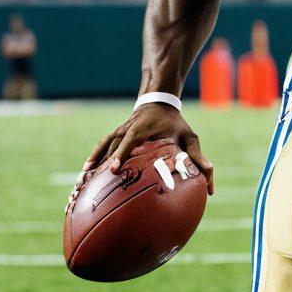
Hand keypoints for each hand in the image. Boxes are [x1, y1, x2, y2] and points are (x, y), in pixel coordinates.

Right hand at [82, 103, 213, 194]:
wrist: (158, 101)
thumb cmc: (176, 125)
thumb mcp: (189, 138)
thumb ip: (198, 159)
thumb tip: (209, 189)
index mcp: (146, 131)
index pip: (132, 143)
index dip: (122, 155)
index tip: (115, 169)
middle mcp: (130, 131)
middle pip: (114, 149)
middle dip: (103, 166)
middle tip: (93, 184)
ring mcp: (121, 132)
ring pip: (104, 148)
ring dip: (94, 164)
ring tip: (82, 183)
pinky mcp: (115, 134)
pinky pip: (101, 146)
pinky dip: (93, 157)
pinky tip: (85, 172)